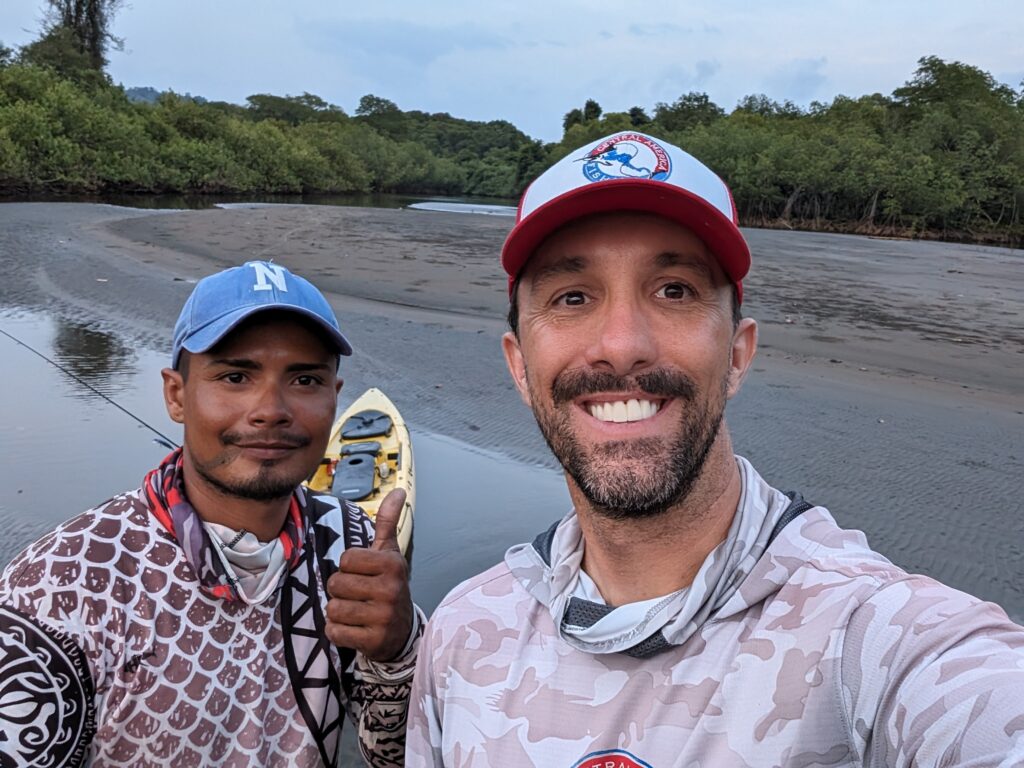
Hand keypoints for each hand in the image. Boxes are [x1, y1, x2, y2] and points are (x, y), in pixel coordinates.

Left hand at [325, 489, 412, 660]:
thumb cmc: (388, 585)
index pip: (346, 560)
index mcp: (392, 564)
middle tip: (358, 596)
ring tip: (356, 612)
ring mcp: (384, 617)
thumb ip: (388, 522)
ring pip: (333, 609)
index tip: (363, 575)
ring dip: (338, 612)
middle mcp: (391, 590)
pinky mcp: (374, 641)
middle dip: (340, 591)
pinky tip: (355, 629)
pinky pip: (335, 632)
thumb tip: (399, 491)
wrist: (402, 631)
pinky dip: (338, 632)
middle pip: (336, 584)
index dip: (348, 568)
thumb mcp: (389, 554)